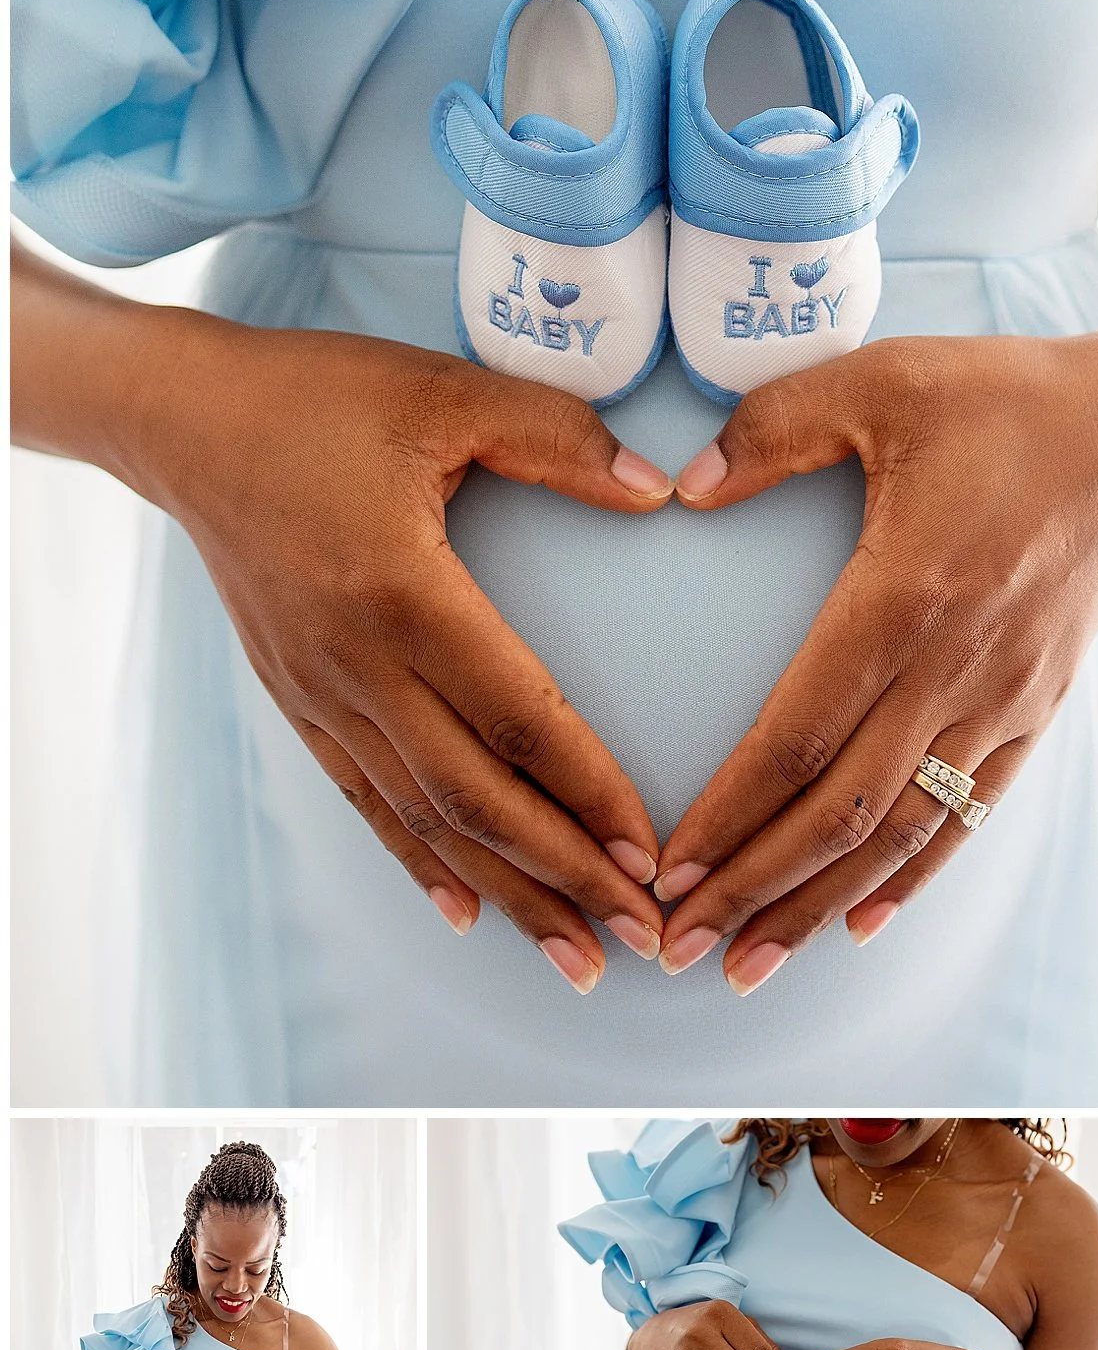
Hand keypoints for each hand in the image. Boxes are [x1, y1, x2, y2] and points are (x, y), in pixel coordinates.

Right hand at [130, 316, 669, 987]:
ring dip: (505, 892)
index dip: (589, 793)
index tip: (651, 852)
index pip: (517, 719)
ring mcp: (321, 691)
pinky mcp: (298, 699)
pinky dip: (419, 862)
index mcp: (403, 591)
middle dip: (565, 876)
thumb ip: (557, 439)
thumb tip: (658, 488)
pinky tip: (466, 912)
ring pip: (422, 819)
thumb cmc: (318, 397)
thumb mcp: (445, 394)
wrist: (188, 421)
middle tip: (644, 932)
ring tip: (576, 955)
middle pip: (474, 798)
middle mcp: (357, 663)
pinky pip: (366, 800)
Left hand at [656, 327, 1097, 990]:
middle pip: (844, 808)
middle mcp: (958, 665)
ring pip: (903, 829)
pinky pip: (968, 813)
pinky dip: (911, 876)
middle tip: (678, 946)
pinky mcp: (1035, 708)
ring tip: (750, 963)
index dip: (730, 811)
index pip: (800, 733)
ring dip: (820, 904)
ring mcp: (1003, 697)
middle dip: (754, 887)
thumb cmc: (1001, 399)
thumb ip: (772, 428)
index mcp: (907, 592)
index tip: (669, 869)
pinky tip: (857, 922)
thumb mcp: (879, 382)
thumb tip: (688, 484)